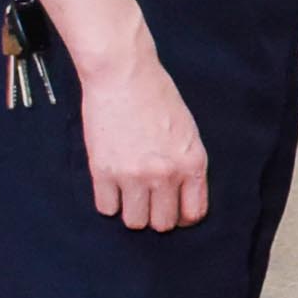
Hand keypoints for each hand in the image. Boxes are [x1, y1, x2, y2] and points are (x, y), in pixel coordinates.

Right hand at [78, 43, 211, 233]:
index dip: (182, 216)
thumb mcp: (187, 131)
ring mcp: (133, 176)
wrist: (123, 74)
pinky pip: (107, 209)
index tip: (173, 210)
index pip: (194, 214)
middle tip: (148, 199)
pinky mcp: (103, 172)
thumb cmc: (157, 96)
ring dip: (132, 210)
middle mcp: (166, 174)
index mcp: (192, 163)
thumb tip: (181, 196)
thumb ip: (187, 165)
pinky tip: (111, 183)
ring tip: (128, 191)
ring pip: (134, 222)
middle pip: (163, 224)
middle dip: (156, 214)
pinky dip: (109, 200)